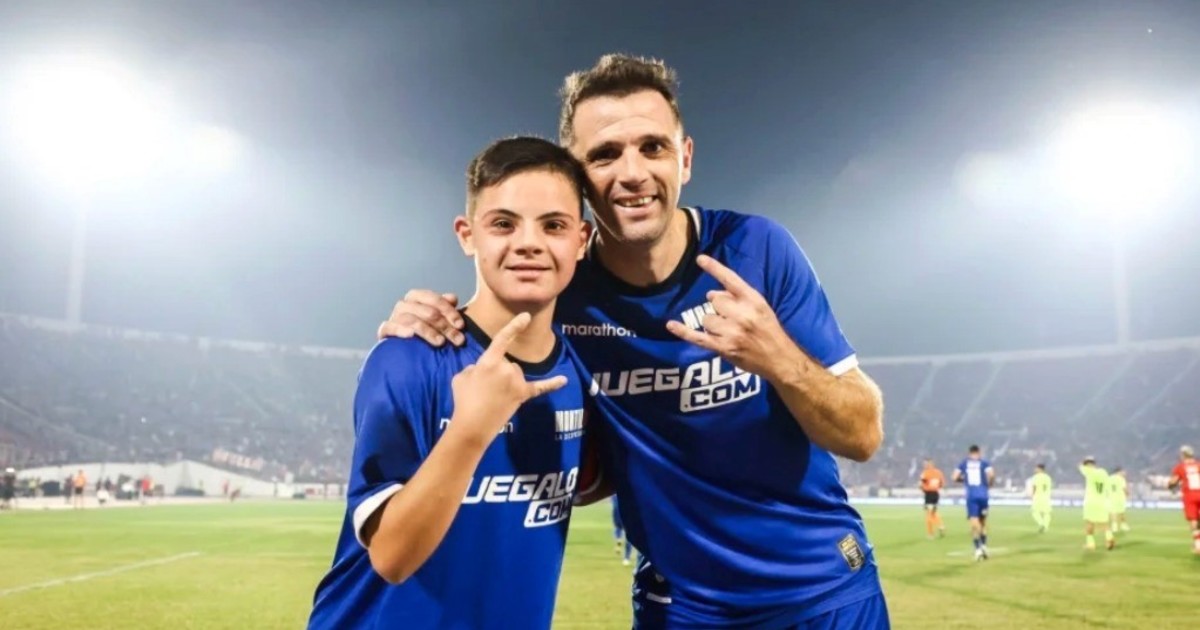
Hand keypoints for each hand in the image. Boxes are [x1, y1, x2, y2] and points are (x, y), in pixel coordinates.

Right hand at [377, 290, 466, 345]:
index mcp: (417, 297)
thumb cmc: (428, 331)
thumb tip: (452, 298)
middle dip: (444, 325)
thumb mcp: (440, 320)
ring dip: (428, 331)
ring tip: (441, 342)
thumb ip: (446, 308)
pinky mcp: (384, 331)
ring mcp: (393, 317)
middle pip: (426, 311)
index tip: (461, 325)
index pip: (433, 298)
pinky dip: (400, 330)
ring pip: (411, 319)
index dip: (448, 310)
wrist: (405, 352)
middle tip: (458, 339)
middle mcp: (404, 305)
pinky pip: (389, 327)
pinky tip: (411, 335)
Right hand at [448, 312, 567, 443]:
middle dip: (498, 373)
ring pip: (516, 374)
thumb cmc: (463, 400)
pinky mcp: (523, 394)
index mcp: (489, 361)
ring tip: (493, 397)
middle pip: (507, 363)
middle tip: (485, 390)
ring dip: (508, 381)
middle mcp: (507, 368)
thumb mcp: (461, 376)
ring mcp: (517, 382)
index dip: (514, 326)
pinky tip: (564, 380)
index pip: (503, 339)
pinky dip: (553, 384)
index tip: (526, 316)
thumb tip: (484, 369)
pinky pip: (540, 387)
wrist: (472, 426)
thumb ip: (475, 367)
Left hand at [665, 254, 794, 380]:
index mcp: (753, 300)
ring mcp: (731, 332)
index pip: (730, 279)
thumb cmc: (769, 329)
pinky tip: (671, 325)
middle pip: (714, 300)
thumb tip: (711, 294)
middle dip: (719, 307)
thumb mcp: (761, 307)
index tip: (700, 258)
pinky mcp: (722, 347)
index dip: (714, 268)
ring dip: (714, 324)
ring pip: (707, 318)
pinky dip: (683, 331)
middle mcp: (741, 314)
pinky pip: (697, 337)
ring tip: (729, 332)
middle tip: (731, 318)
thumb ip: (738, 297)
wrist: (779, 358)